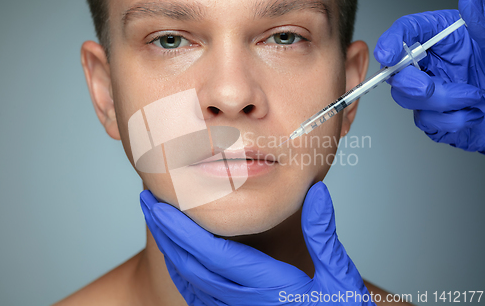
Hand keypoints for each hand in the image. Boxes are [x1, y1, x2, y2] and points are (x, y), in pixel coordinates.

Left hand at [140, 182, 374, 304]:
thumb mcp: (339, 277)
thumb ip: (323, 234)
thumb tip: (316, 191)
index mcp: (267, 287)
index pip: (213, 254)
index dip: (183, 228)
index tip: (160, 203)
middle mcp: (243, 303)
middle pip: (191, 265)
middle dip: (166, 232)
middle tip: (146, 200)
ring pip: (190, 281)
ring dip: (169, 249)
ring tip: (156, 219)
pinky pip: (197, 296)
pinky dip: (181, 271)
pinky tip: (176, 255)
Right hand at [374, 0, 484, 152]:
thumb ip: (479, 21)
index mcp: (438, 37)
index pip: (405, 31)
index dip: (391, 41)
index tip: (389, 54)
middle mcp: (426, 62)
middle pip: (396, 71)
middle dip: (410, 83)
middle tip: (429, 86)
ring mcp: (424, 89)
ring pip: (408, 98)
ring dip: (443, 102)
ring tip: (474, 97)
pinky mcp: (429, 114)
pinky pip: (426, 120)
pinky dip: (450, 120)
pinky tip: (470, 113)